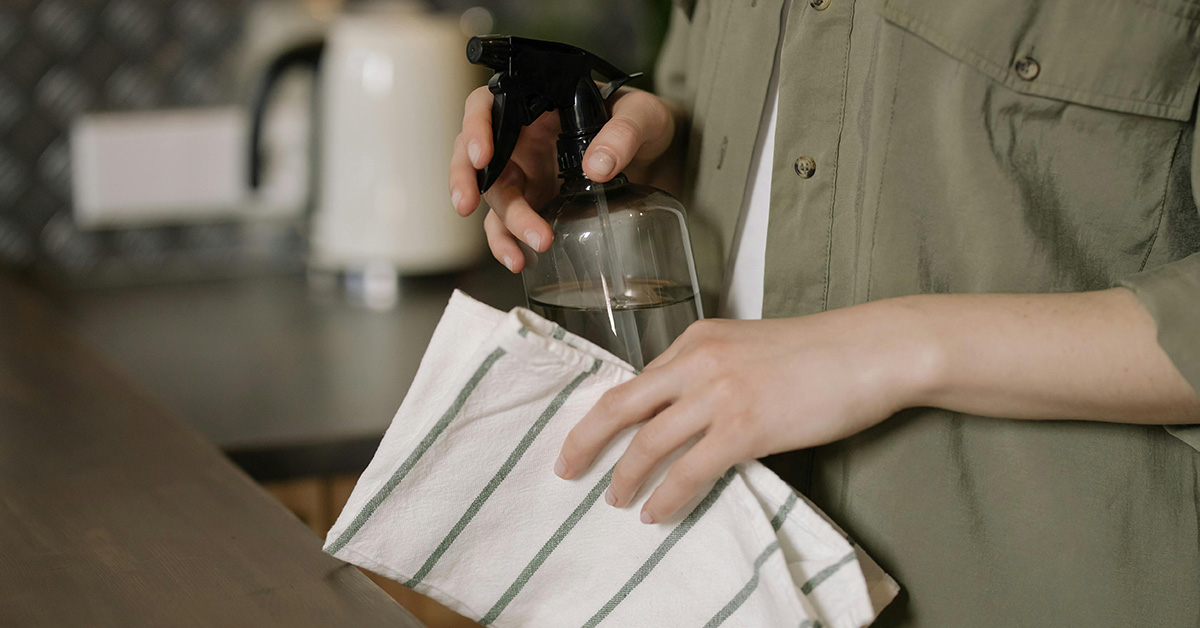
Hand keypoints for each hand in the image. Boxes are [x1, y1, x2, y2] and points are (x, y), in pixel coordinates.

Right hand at [448, 86, 677, 272]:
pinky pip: (509, 224)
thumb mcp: (643, 116)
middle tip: (467, 205)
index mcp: (537, 104)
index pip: (489, 105)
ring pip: (494, 196)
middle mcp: (523, 137)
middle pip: (477, 155)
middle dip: (466, 181)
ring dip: (502, 225)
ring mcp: (528, 173)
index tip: (483, 155)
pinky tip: (520, 261)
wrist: (661, 153)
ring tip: (522, 253)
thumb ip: (624, 133)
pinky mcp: (537, 203)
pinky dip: (509, 244)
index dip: (476, 126)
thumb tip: (597, 166)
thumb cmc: (645, 122)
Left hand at [553, 303, 937, 523]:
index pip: (638, 380)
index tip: (589, 436)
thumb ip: (712, 370)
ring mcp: (718, 395)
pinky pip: (688, 472)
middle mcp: (698, 361)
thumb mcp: (750, 346)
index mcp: (698, 337)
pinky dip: (664, 496)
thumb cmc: (819, 352)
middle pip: (621, 405)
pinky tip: (654, 513)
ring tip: (614, 500)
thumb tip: (685, 411)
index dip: (608, 414)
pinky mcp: (744, 428)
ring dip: (623, 476)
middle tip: (567, 468)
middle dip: (585, 440)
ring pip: (648, 443)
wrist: (870, 351)